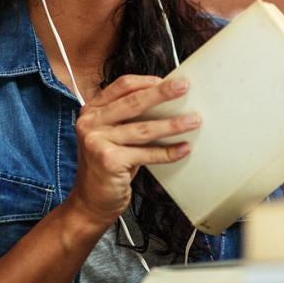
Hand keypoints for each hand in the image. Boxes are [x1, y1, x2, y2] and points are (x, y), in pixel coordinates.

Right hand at [66, 75, 199, 227]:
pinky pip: (146, 153)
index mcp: (92, 111)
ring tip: (193, 121)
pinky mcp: (108, 160)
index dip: (146, 82)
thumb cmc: (107, 166)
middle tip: (184, 87)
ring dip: (172, 125)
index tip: (167, 81)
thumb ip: (128, 118)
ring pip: (144, 129)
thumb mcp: (112, 136)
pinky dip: (167, 152)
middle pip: (133, 102)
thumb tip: (165, 101)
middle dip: (162, 94)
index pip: (121, 87)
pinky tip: (183, 149)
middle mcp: (91, 123)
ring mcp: (97, 141)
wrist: (90, 201)